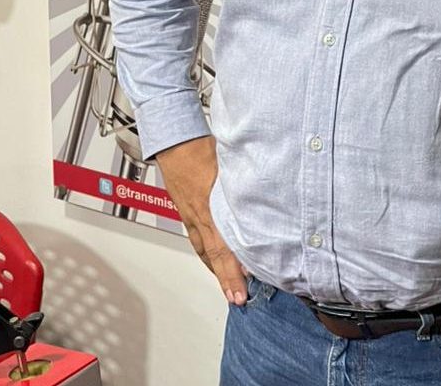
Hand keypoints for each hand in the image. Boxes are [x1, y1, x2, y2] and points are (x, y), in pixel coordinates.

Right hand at [155, 136, 247, 304]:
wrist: (174, 141)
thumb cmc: (200, 148)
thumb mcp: (228, 165)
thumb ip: (246, 184)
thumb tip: (267, 195)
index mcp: (210, 207)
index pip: (223, 248)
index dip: (233, 271)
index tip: (243, 288)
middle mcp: (199, 216)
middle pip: (214, 255)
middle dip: (226, 279)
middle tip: (237, 298)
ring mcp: (190, 215)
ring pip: (204, 250)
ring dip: (216, 270)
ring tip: (227, 286)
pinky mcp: (186, 211)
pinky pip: (197, 239)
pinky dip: (206, 254)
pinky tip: (211, 259)